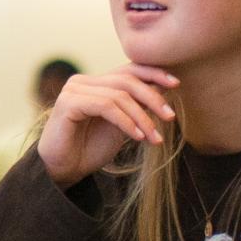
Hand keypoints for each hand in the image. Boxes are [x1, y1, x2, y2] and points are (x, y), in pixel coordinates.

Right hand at [34, 65, 178, 189]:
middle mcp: (83, 81)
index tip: (176, 84)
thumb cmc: (89, 149)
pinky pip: (106, 106)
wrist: (63, 171)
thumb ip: (136, 106)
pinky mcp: (68, 103)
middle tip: (170, 117)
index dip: (153, 73)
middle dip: (153, 98)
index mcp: (95, 83)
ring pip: (119, 95)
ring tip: (155, 138)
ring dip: (142, 117)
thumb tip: (164, 87)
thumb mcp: (121, 125)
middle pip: (126, 80)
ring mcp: (73, 90)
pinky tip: (138, 137)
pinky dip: (126, 122)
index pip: (127, 69)